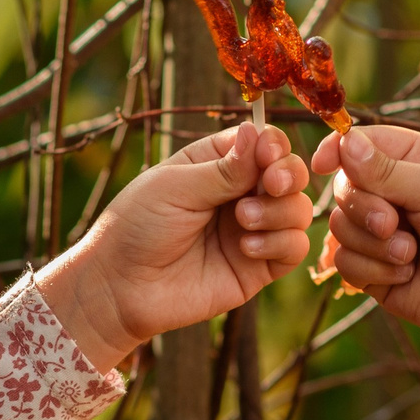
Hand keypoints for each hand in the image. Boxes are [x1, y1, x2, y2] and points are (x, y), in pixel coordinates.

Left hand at [37, 122, 315, 370]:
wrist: (120, 288)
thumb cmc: (136, 227)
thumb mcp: (175, 187)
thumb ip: (223, 169)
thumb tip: (257, 131)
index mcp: (217, 164)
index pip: (264, 143)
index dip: (274, 145)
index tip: (266, 155)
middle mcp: (240, 194)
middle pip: (290, 173)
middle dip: (287, 174)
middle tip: (270, 184)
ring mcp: (253, 230)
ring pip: (299, 210)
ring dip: (279, 210)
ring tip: (242, 220)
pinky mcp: (259, 267)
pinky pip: (295, 248)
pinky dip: (281, 242)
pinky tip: (247, 247)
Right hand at [310, 125, 419, 409]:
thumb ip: (387, 169)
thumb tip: (345, 142)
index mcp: (415, 161)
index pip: (362, 144)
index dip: (338, 150)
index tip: (322, 164)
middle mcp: (394, 193)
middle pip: (344, 186)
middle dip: (363, 207)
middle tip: (392, 222)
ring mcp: (381, 234)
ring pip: (338, 226)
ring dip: (373, 243)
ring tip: (411, 253)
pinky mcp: (374, 271)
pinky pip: (344, 263)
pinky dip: (373, 270)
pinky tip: (407, 274)